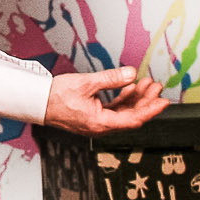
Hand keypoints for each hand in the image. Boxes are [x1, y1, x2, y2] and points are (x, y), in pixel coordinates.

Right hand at [39, 66, 172, 134]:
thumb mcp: (86, 83)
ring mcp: (97, 122)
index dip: (150, 110)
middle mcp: (100, 126)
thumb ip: (111, 79)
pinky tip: (129, 88)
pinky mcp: (93, 117)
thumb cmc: (55, 96)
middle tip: (156, 86)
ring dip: (135, 99)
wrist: (36, 101)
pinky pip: (114, 110)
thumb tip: (131, 73)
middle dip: (145, 100)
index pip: (133, 119)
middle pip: (131, 116)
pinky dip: (123, 99)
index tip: (163, 101)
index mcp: (100, 123)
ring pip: (123, 112)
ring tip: (146, 84)